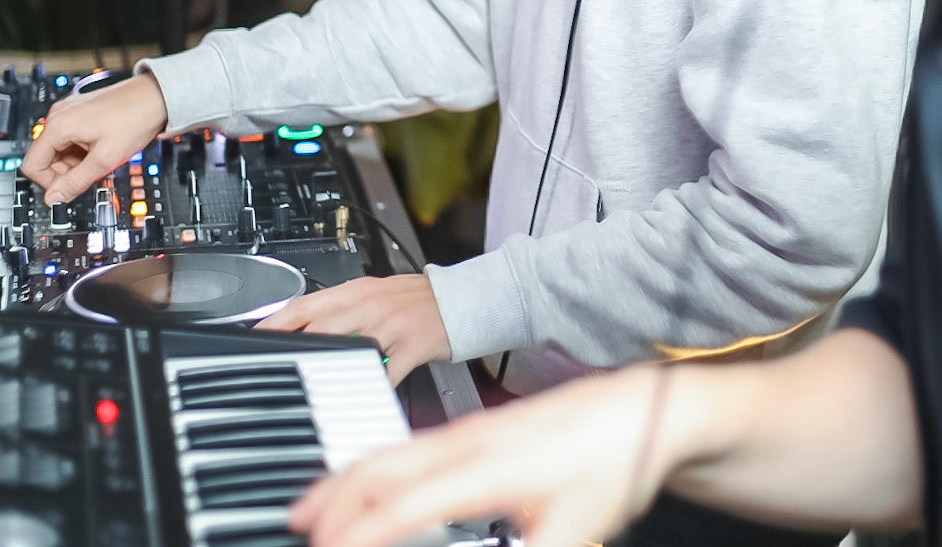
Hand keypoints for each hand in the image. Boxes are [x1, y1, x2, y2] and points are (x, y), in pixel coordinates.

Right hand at [19, 71, 168, 203]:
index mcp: (58, 125)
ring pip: (59, 150)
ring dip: (76, 163)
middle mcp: (59, 115)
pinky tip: (102, 150)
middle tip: (91, 173)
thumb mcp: (104, 159)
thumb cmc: (135, 119)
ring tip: (101, 159)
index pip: (32, 165)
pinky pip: (71, 140)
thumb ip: (75, 182)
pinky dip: (82, 151)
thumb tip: (53, 199)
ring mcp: (70, 112)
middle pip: (45, 158)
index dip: (49, 183)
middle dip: (65, 172)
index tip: (69, 189)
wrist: (157, 97)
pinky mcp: (81, 113)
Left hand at [257, 275, 449, 384]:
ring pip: (351, 348)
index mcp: (356, 290)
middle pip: (321, 326)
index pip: (305, 304)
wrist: (461, 300)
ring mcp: (392, 325)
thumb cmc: (416, 300)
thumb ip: (342, 308)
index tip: (254, 337)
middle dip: (293, 348)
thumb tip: (302, 326)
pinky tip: (361, 399)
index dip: (275, 321)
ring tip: (310, 389)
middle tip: (274, 368)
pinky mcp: (413, 345)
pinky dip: (373, 387)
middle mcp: (370, 305)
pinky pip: (387, 371)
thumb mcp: (375, 293)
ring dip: (330, 369)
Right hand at [289, 367, 672, 546]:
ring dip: (344, 479)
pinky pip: (408, 444)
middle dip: (330, 502)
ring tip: (310, 509)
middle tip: (296, 530)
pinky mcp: (478, 428)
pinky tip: (370, 483)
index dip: (358, 537)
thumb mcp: (576, 534)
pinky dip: (373, 465)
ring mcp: (471, 429)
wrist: (644, 408)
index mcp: (488, 468)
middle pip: (379, 466)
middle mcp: (469, 441)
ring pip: (389, 450)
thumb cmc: (614, 463)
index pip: (403, 506)